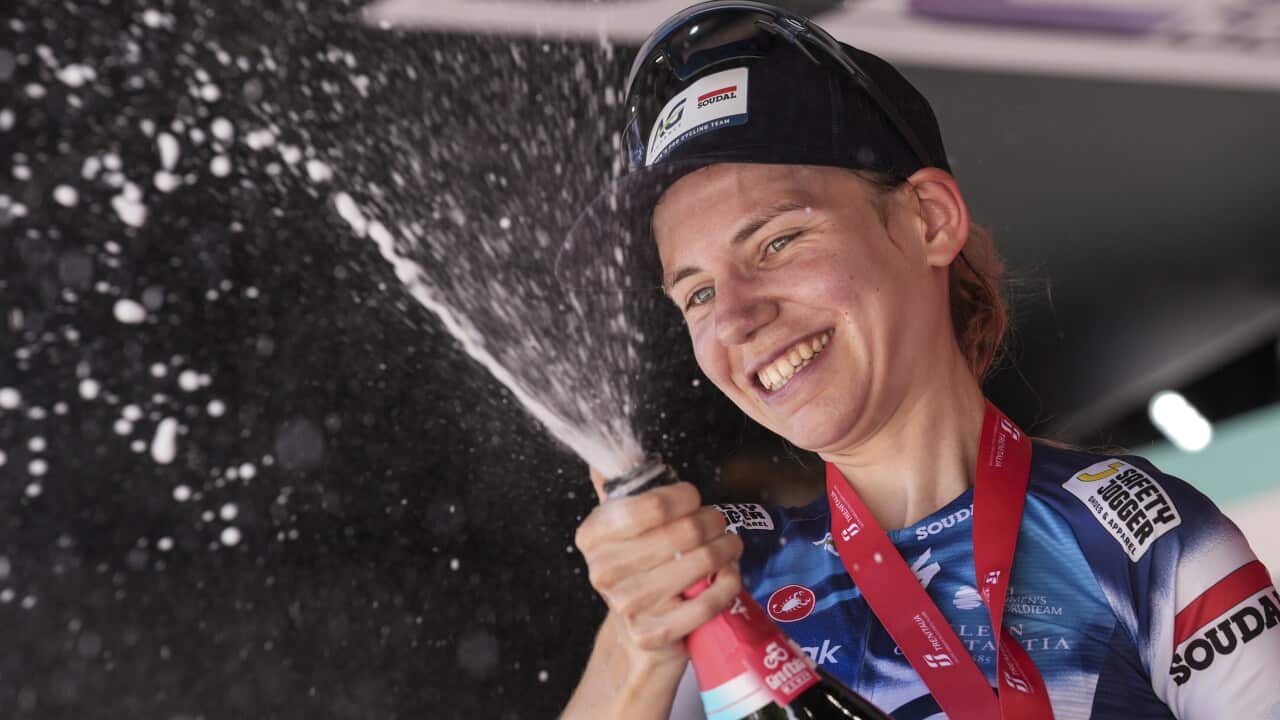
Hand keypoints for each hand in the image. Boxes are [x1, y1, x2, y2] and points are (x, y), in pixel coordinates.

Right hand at [574, 473, 744, 671]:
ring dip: (726, 549)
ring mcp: (628, 604)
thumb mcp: (622, 525)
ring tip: (729, 544)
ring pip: (700, 563)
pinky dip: (728, 584)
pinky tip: (729, 574)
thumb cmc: (638, 568)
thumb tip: (616, 448)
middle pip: (682, 532)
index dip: (682, 496)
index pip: (649, 504)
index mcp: (593, 535)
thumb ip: (621, 486)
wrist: (637, 632)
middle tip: (719, 521)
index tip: (693, 497)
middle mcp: (604, 570)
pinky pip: (707, 601)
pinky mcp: (654, 632)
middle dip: (712, 521)